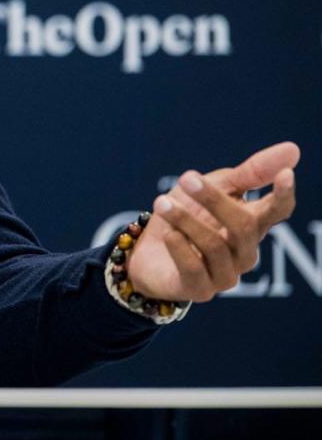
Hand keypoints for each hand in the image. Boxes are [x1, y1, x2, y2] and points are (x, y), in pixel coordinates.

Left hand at [126, 141, 299, 302]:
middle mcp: (245, 252)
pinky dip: (179, 246)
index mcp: (252, 224)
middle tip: (186, 178)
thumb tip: (293, 149)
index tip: (286, 175)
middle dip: (214, 199)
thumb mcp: (215, 186)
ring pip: (215, 245)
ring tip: (161, 202)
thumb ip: (250, 173)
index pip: (278, 212)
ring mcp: (226, 274)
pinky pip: (194, 268)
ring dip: (185, 219)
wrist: (146, 249)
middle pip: (244, 226)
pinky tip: (168, 233)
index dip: (283, 195)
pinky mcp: (200, 289)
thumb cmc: (188, 214)